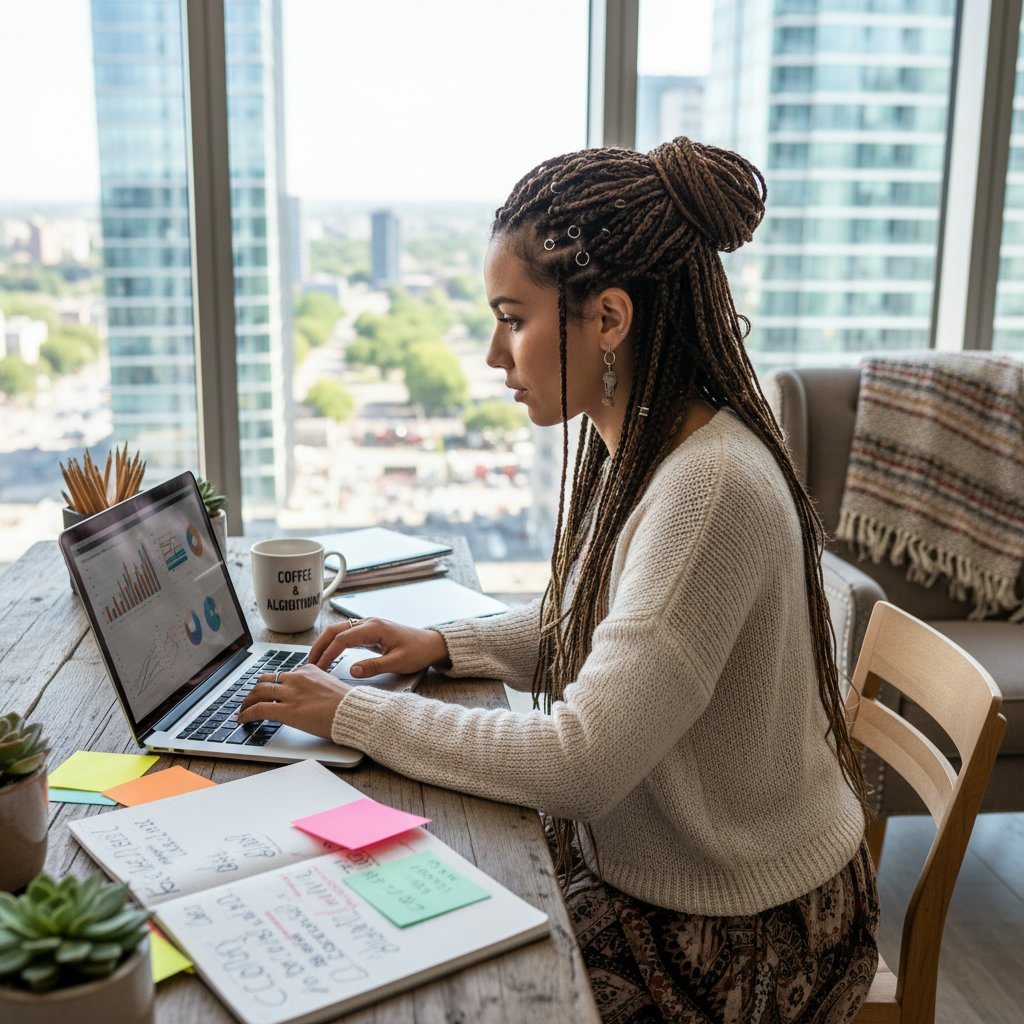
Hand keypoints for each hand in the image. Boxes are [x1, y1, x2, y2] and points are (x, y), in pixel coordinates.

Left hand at [236, 664, 348, 737]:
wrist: (353, 712)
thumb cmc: (347, 704)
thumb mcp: (330, 686)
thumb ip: (315, 686)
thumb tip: (308, 697)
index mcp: (308, 671)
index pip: (283, 674)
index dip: (273, 685)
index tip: (268, 692)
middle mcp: (297, 679)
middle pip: (266, 680)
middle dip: (255, 690)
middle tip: (250, 699)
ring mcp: (291, 694)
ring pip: (259, 692)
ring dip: (247, 701)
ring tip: (243, 709)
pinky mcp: (287, 710)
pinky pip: (259, 709)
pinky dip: (247, 714)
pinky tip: (243, 719)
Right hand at [309, 616, 449, 677]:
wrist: (431, 644)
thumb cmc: (418, 651)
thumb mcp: (398, 662)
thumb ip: (374, 667)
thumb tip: (352, 671)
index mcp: (374, 627)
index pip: (343, 638)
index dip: (329, 653)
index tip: (319, 668)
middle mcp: (368, 623)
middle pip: (335, 630)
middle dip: (320, 646)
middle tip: (308, 663)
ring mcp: (368, 626)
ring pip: (338, 631)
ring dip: (325, 644)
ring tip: (314, 660)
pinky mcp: (369, 633)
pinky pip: (346, 636)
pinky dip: (334, 645)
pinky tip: (328, 656)